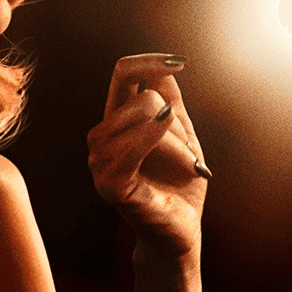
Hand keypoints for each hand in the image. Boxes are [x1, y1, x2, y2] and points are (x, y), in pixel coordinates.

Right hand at [87, 53, 208, 256]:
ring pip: (137, 119)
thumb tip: (166, 67)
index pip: (122, 74)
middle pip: (139, 98)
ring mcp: (100, 160)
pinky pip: (126, 151)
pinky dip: (148, 137)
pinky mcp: (108, 184)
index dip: (147, 62)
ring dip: (174, 140)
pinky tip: (169, 133)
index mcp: (118, 121)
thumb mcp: (183, 137)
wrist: (181, 230)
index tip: (180, 61)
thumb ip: (172, 102)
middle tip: (192, 155)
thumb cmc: (180, 185)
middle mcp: (102, 136)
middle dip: (173, 120)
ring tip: (190, 166)